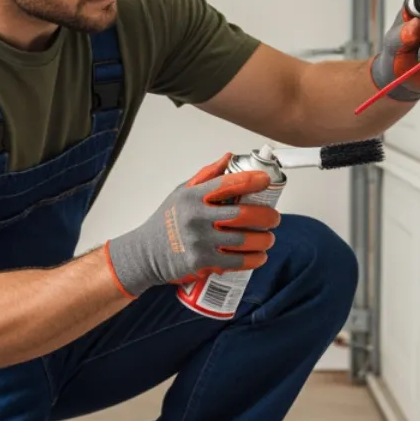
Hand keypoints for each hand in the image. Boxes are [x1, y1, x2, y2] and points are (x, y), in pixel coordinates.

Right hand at [104, 153, 280, 297]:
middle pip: (243, 215)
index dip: (253, 180)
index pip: (229, 184)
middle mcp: (196, 217)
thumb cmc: (165, 220)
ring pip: (244, 240)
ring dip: (264, 240)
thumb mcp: (181, 192)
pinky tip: (260, 255)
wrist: (145, 253)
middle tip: (274, 218)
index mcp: (193, 196)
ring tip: (269, 238)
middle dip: (266, 216)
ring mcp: (199, 241)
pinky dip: (254, 259)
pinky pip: (235, 261)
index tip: (267, 181)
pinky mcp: (200, 262)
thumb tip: (229, 158)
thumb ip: (206, 176)